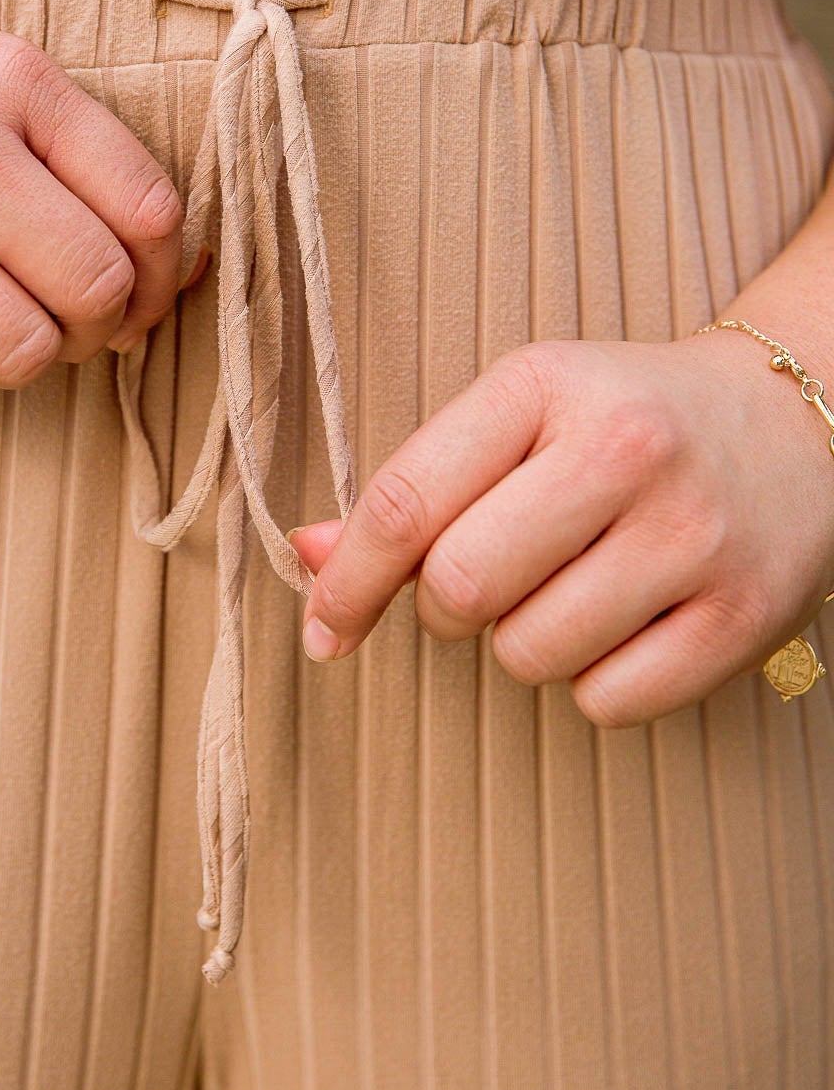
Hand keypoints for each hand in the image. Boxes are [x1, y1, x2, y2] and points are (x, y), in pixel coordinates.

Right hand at [0, 0, 197, 416]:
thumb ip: (87, 161)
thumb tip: (184, 279)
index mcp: (14, 79)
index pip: (151, 211)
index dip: (159, 279)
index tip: (131, 294)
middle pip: (96, 291)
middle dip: (96, 327)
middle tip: (58, 314)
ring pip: (25, 353)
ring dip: (23, 358)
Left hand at [289, 331, 833, 725]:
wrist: (791, 422)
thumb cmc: (621, 422)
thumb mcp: (517, 416)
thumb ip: (412, 487)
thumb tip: (304, 556)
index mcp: (544, 385)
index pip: (406, 501)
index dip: (345, 582)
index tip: (323, 628)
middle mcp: (623, 450)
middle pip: (460, 588)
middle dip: (443, 607)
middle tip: (479, 584)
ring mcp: (690, 534)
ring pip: (528, 655)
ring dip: (521, 645)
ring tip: (566, 589)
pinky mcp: (742, 614)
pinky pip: (607, 704)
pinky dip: (591, 684)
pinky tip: (621, 624)